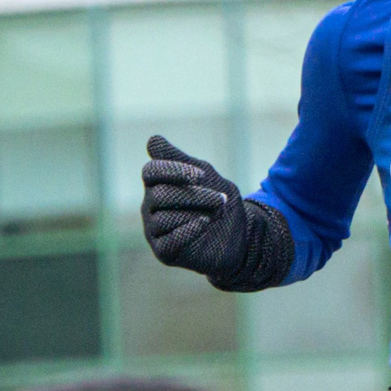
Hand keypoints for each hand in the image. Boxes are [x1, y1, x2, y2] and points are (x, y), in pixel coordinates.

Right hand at [140, 136, 292, 290]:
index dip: (174, 171)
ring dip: (197, 212)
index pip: (151, 172)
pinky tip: (205, 224)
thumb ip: (179, 159)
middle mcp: (150, 206)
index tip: (200, 174)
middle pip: (160, 194)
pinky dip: (189, 230)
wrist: (240, 235)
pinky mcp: (163, 251)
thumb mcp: (206, 175)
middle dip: (195, 195)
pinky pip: (169, 239)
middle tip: (220, 199)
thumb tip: (152, 139)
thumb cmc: (219, 202)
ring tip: (216, 214)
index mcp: (157, 184)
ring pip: (164, 217)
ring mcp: (154, 229)